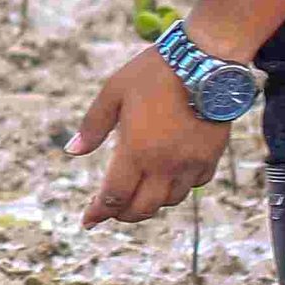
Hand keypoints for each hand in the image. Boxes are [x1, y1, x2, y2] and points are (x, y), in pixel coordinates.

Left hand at [68, 42, 229, 227]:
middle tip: (109, 211)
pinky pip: (193, 185)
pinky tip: (166, 178)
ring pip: (169, 201)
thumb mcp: (113, 92)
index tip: (87, 221)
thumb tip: (72, 152)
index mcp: (136, 151)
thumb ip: (92, 126)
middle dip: (122, 215)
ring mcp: (191, 164)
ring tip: (136, 194)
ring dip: (150, 203)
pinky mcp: (211, 157)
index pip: (114, 196)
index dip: (98, 212)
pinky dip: (177, 188)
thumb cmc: (153, 73)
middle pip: (143, 208)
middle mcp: (165, 165)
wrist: (205, 63)